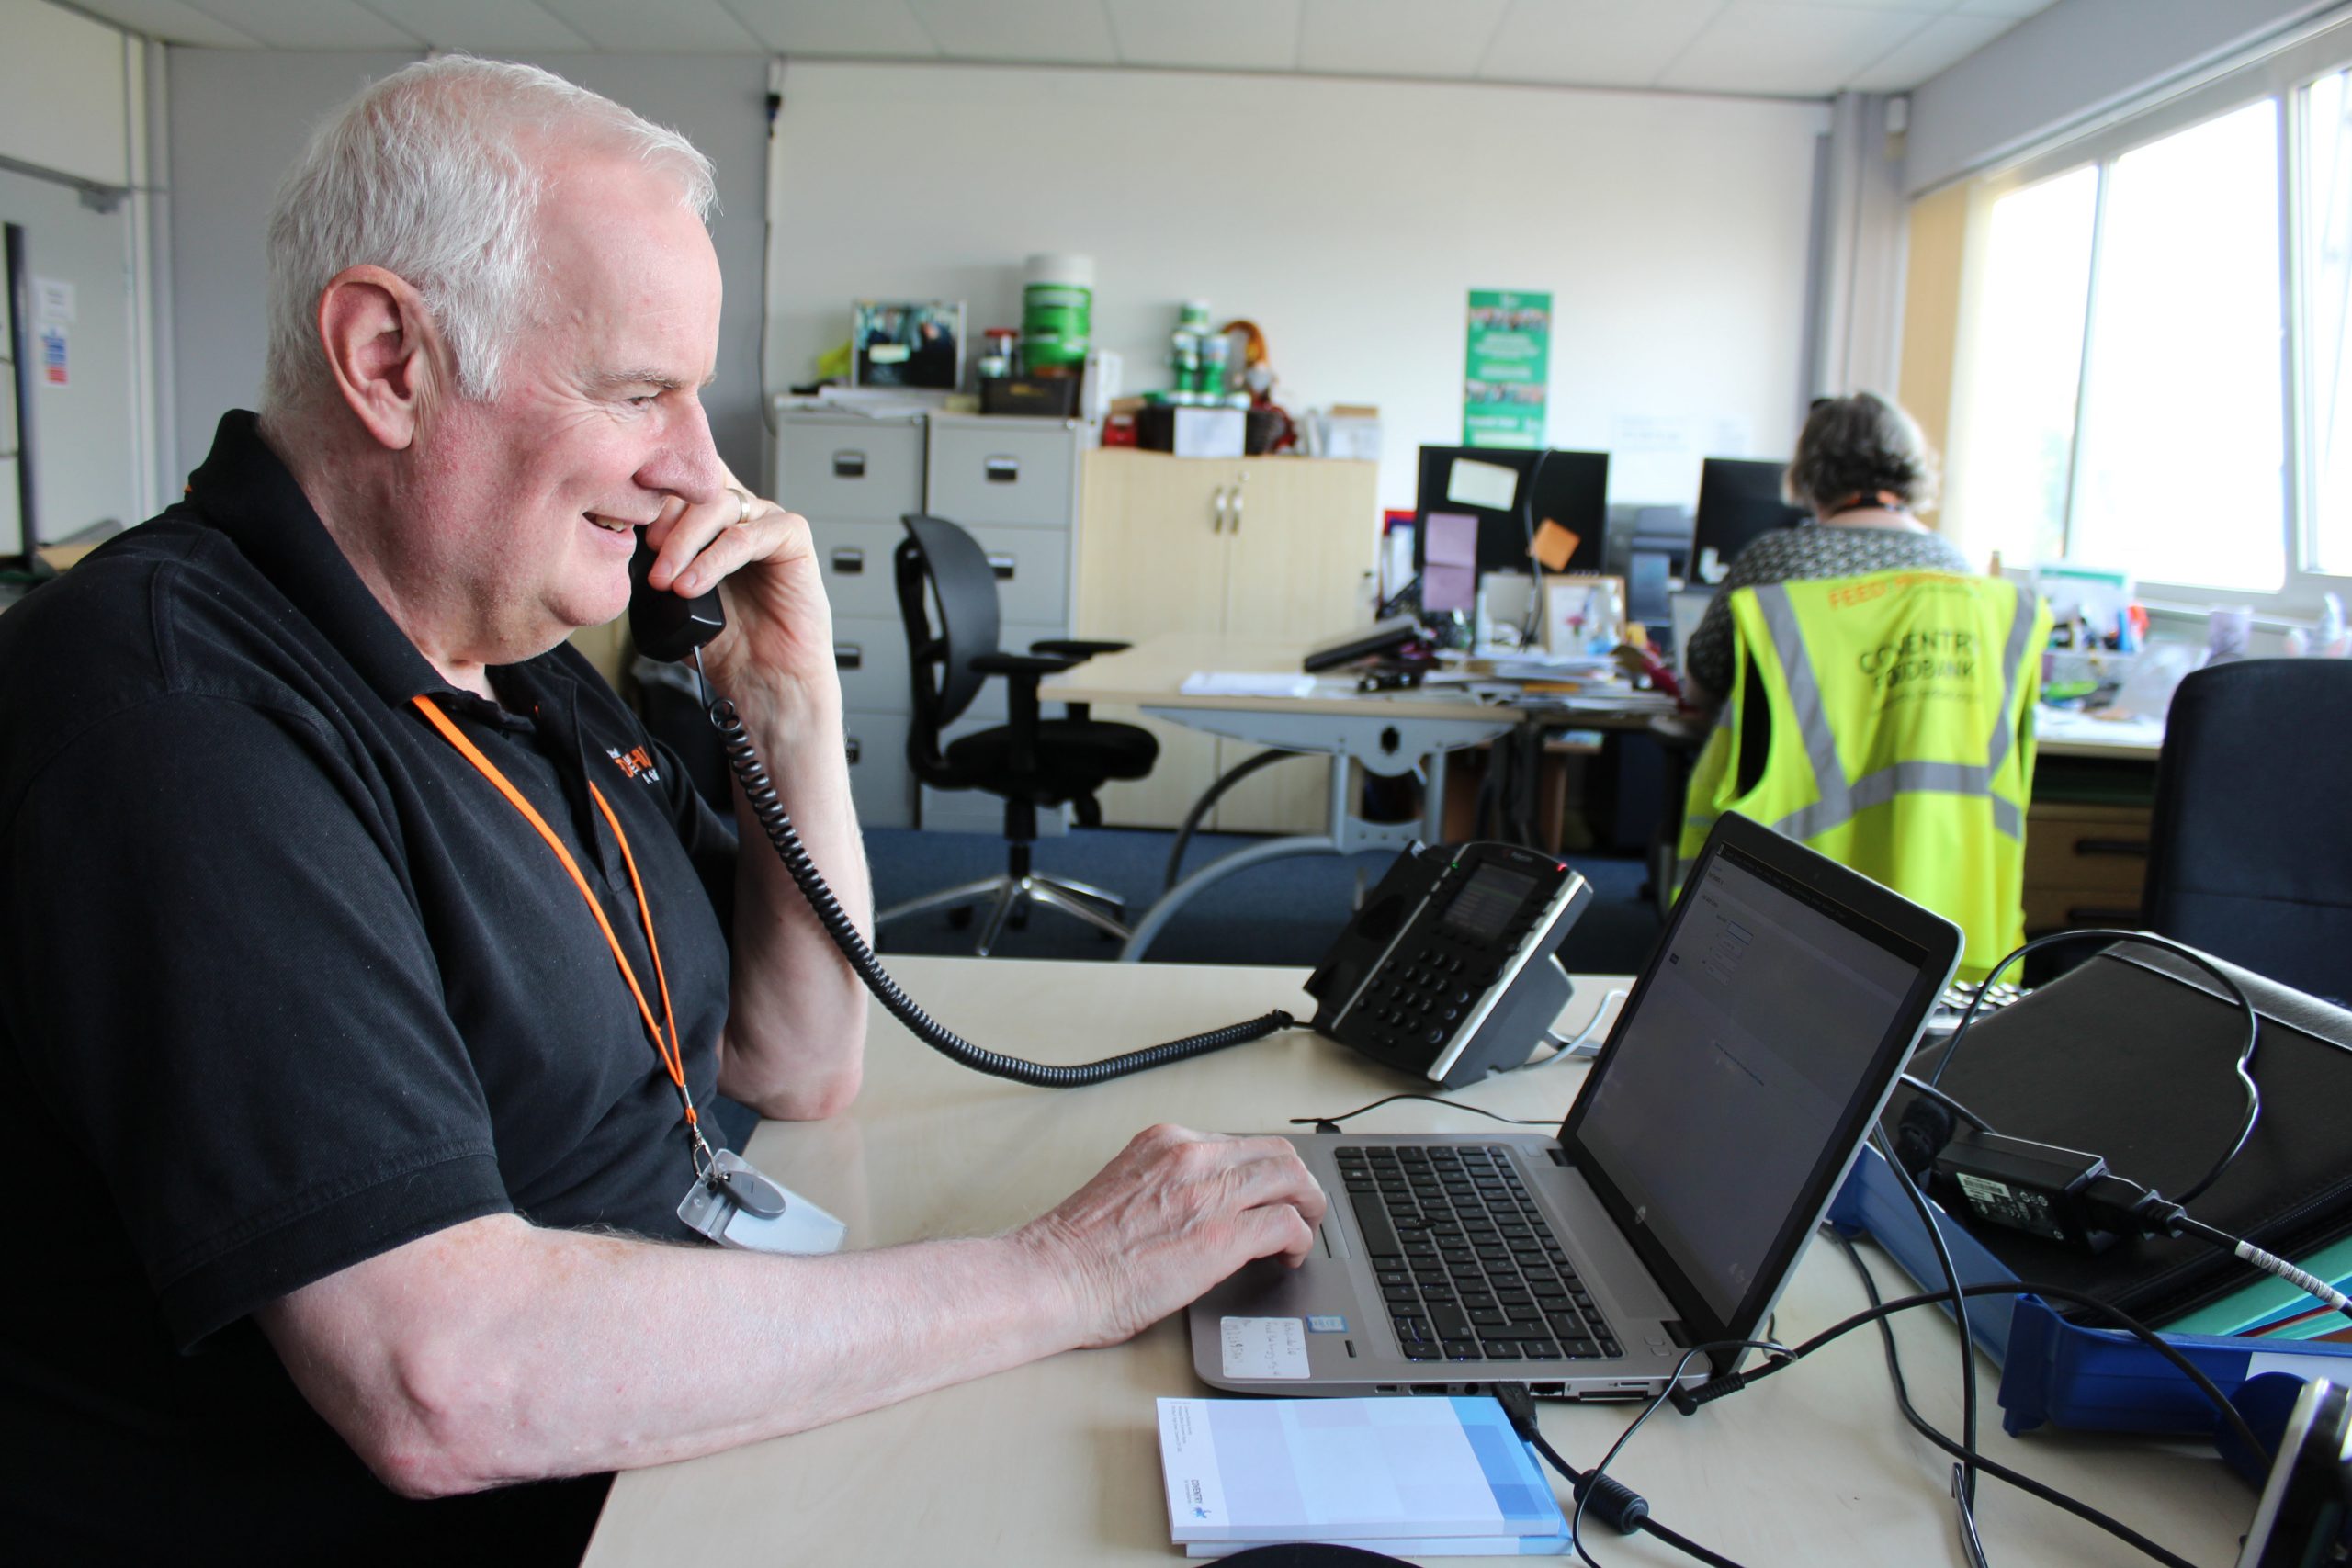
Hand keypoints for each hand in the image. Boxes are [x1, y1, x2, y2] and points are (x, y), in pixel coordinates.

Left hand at [639, 481, 835, 703]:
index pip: (680, 482)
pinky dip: (717, 558)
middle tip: (649, 561)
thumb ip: (654, 568)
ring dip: (685, 541)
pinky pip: (751, 534)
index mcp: (711, 522)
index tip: (628, 531)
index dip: (652, 498)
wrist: (768, 682)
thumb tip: (621, 548)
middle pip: (697, 487)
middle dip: (665, 521)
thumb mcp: (673, 602)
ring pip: (721, 504)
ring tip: (668, 581)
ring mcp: (767, 523)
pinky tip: (695, 586)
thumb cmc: (728, 645)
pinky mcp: (794, 539)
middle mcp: (740, 515)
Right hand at [1016, 1124, 1327, 1348]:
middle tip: (1304, 1206)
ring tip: (1307, 1229)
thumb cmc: (1077, 1252)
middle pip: (1275, 1153)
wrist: (1054, 1278)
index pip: (1239, 1142)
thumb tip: (1204, 1207)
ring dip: (1308, 1205)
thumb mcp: (1127, 1190)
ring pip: (1290, 1179)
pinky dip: (1299, 1240)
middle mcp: (1191, 1156)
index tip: (1270, 1188)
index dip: (1264, 1169)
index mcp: (1165, 1143)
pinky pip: (1286, 1224)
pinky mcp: (1223, 1234)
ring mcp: (1209, 1192)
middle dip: (1298, 1181)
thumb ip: (1170, 1186)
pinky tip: (1290, 1256)